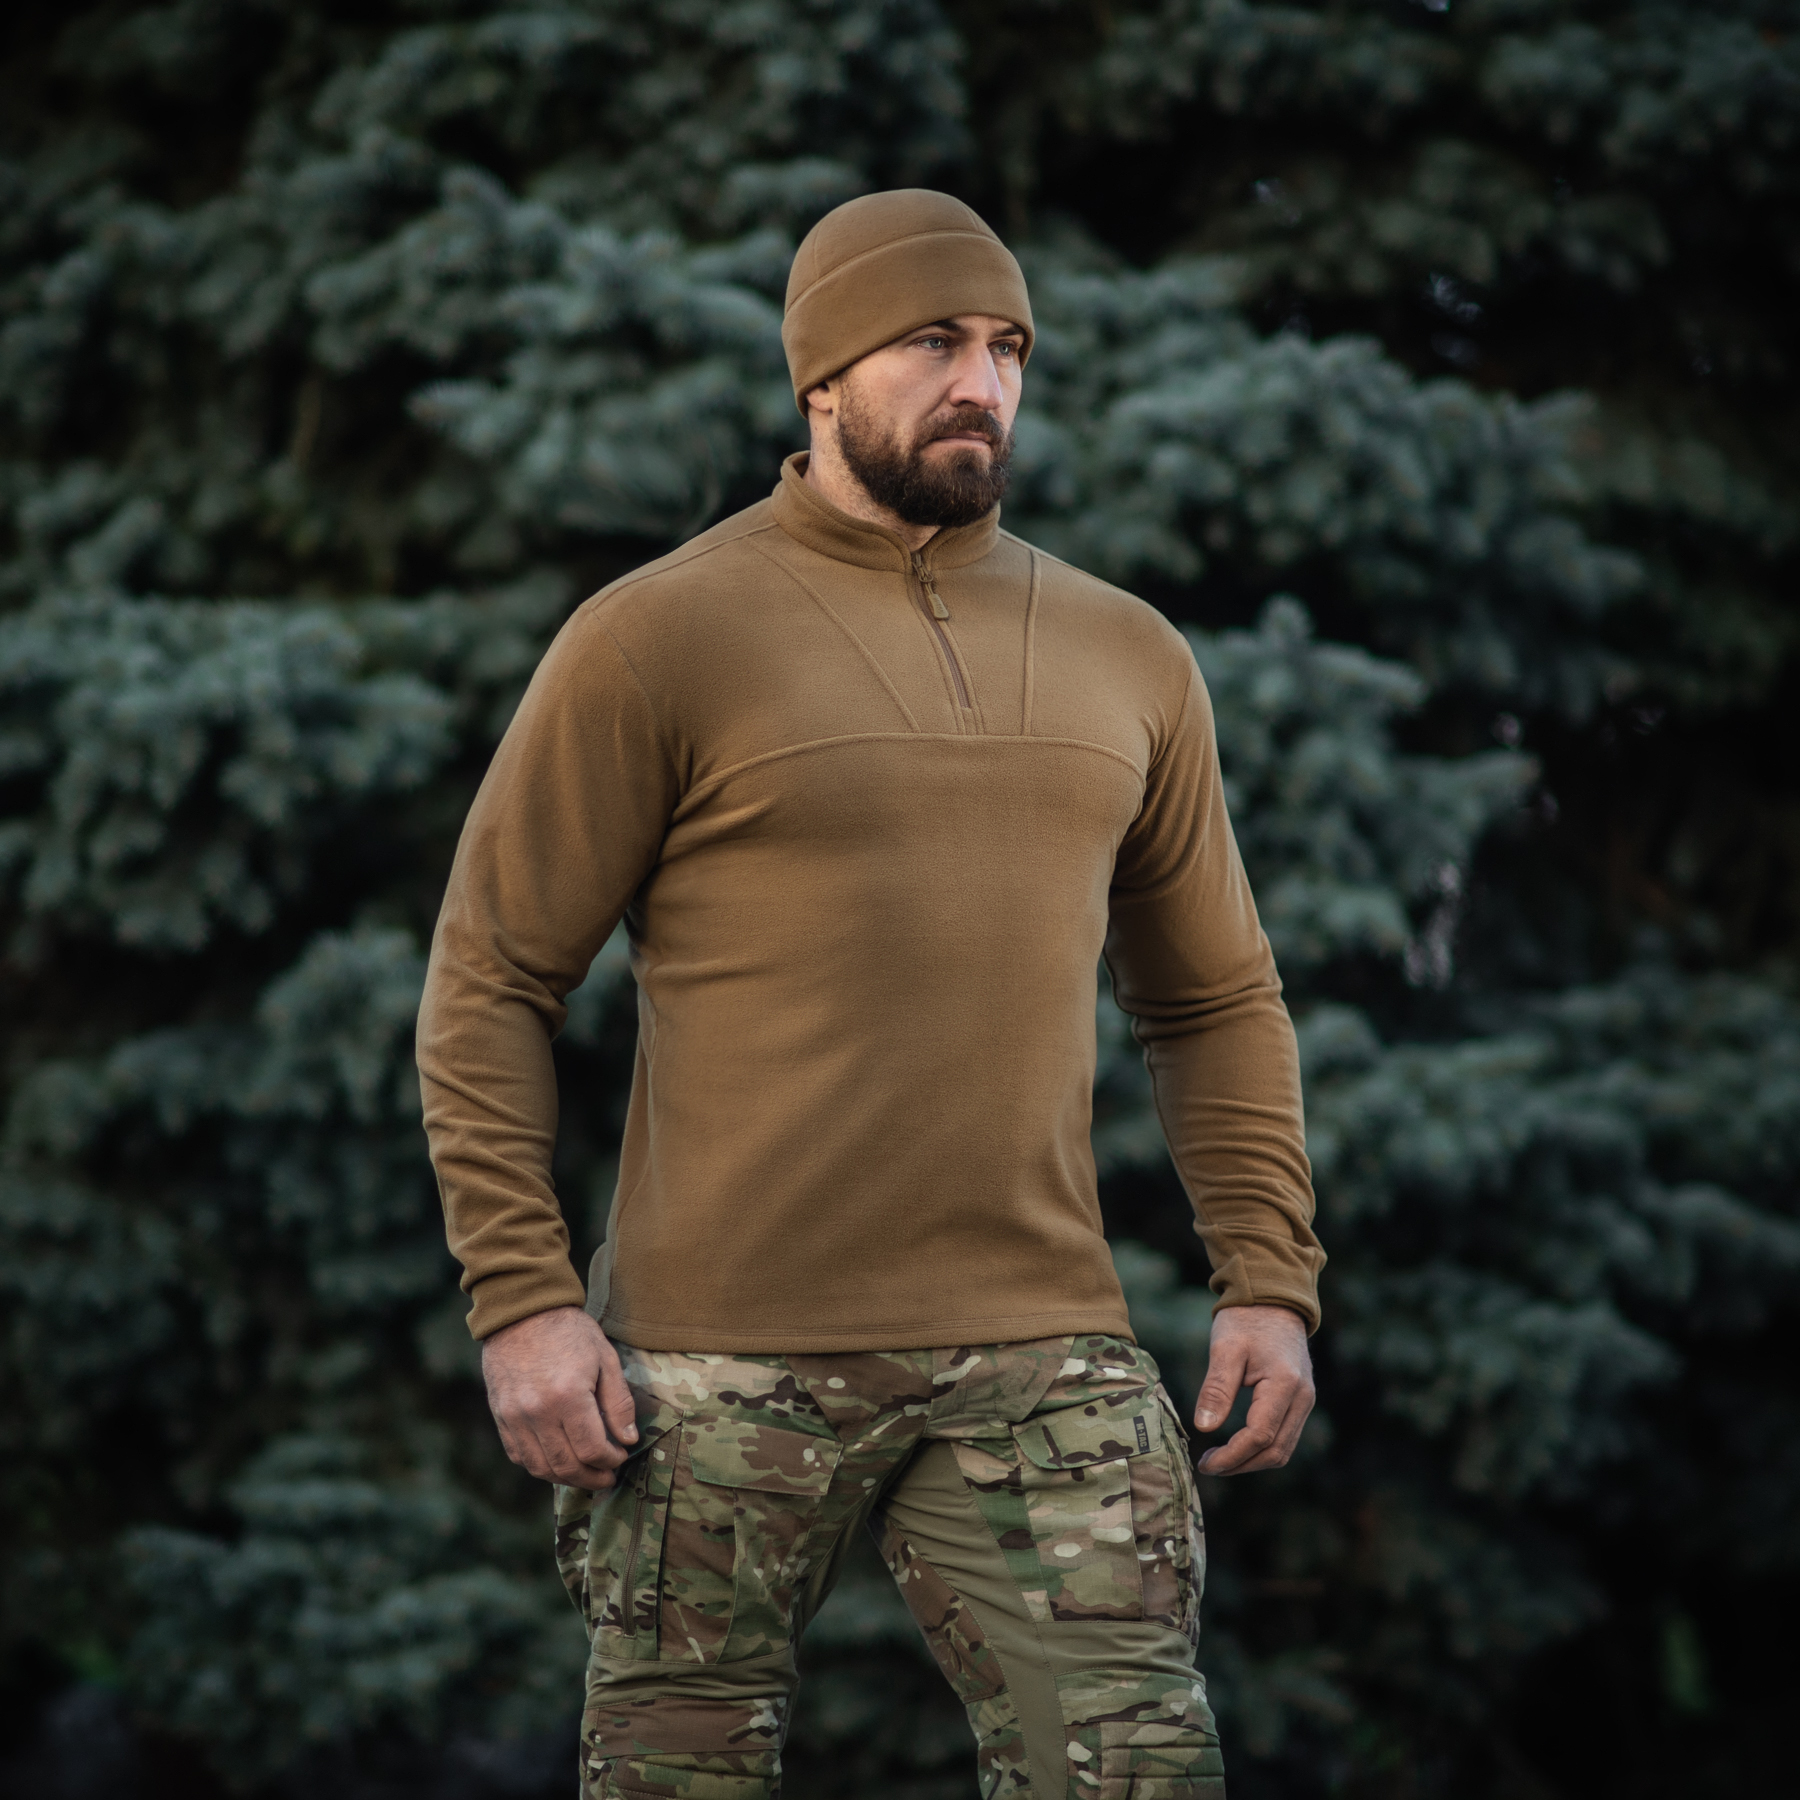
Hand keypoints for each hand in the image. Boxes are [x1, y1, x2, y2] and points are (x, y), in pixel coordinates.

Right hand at [480, 1306, 638, 1488]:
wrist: (521, 1312)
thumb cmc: (569, 1331)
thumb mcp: (605, 1358)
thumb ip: (618, 1402)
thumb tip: (628, 1439)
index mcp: (568, 1396)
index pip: (592, 1450)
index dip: (611, 1461)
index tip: (621, 1456)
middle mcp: (537, 1412)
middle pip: (566, 1465)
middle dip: (592, 1477)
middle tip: (607, 1476)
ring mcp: (514, 1417)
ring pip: (540, 1468)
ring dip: (566, 1479)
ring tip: (585, 1475)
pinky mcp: (501, 1416)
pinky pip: (519, 1455)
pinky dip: (540, 1467)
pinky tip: (558, 1462)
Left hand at [1192, 1304, 1313, 1475]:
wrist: (1272, 1300)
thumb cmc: (1245, 1320)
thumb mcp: (1224, 1348)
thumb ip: (1217, 1388)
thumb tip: (1204, 1428)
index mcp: (1285, 1384)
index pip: (1260, 1436)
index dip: (1232, 1456)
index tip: (1205, 1463)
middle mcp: (1302, 1398)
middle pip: (1276, 1451)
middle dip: (1241, 1465)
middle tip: (1208, 1465)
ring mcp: (1305, 1400)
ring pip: (1283, 1448)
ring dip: (1252, 1461)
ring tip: (1220, 1460)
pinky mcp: (1300, 1400)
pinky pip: (1285, 1436)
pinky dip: (1262, 1448)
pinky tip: (1237, 1446)